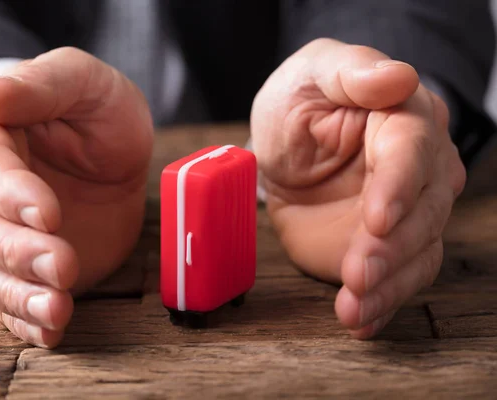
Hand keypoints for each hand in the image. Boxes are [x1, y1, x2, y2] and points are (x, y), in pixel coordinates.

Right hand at [0, 47, 153, 347]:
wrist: (112, 147)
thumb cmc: (94, 108)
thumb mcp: (80, 81)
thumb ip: (40, 85)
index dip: (10, 193)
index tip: (48, 213)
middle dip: (19, 250)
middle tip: (64, 263)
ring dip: (19, 294)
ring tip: (58, 308)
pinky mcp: (20, 264)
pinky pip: (8, 297)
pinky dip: (26, 318)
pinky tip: (51, 329)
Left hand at [250, 38, 464, 337]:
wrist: (286, 148)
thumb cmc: (301, 101)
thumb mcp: (313, 73)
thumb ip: (351, 72)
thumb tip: (397, 76)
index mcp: (404, 118)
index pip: (412, 152)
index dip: (398, 186)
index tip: (377, 219)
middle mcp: (418, 168)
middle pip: (423, 211)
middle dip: (391, 248)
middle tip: (359, 274)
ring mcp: (405, 212)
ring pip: (416, 253)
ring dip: (387, 286)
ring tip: (353, 308)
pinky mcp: (386, 247)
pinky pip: (396, 279)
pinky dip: (380, 304)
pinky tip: (360, 321)